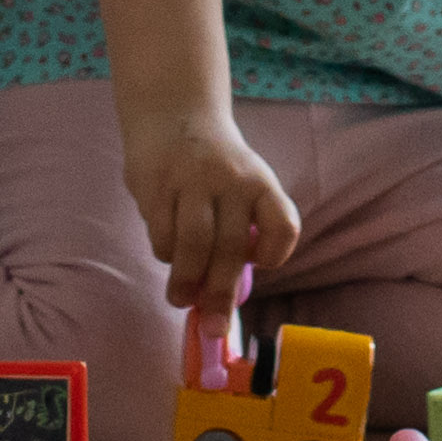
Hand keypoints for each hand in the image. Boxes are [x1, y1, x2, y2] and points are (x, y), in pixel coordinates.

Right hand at [122, 107, 301, 314]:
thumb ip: (239, 232)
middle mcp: (232, 180)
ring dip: (187, 282)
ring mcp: (192, 180)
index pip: (284, 224)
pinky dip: (165, 254)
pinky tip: (168, 256)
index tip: (257, 264)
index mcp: (262, 184)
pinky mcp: (157, 183)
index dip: (274, 254)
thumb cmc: (215, 169)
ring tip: (180, 300)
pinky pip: (163, 233)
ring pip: (194, 244)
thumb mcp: (241, 187)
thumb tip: (223, 299)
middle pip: (231, 247)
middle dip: (220, 294)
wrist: (174, 113)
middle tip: (212, 327)